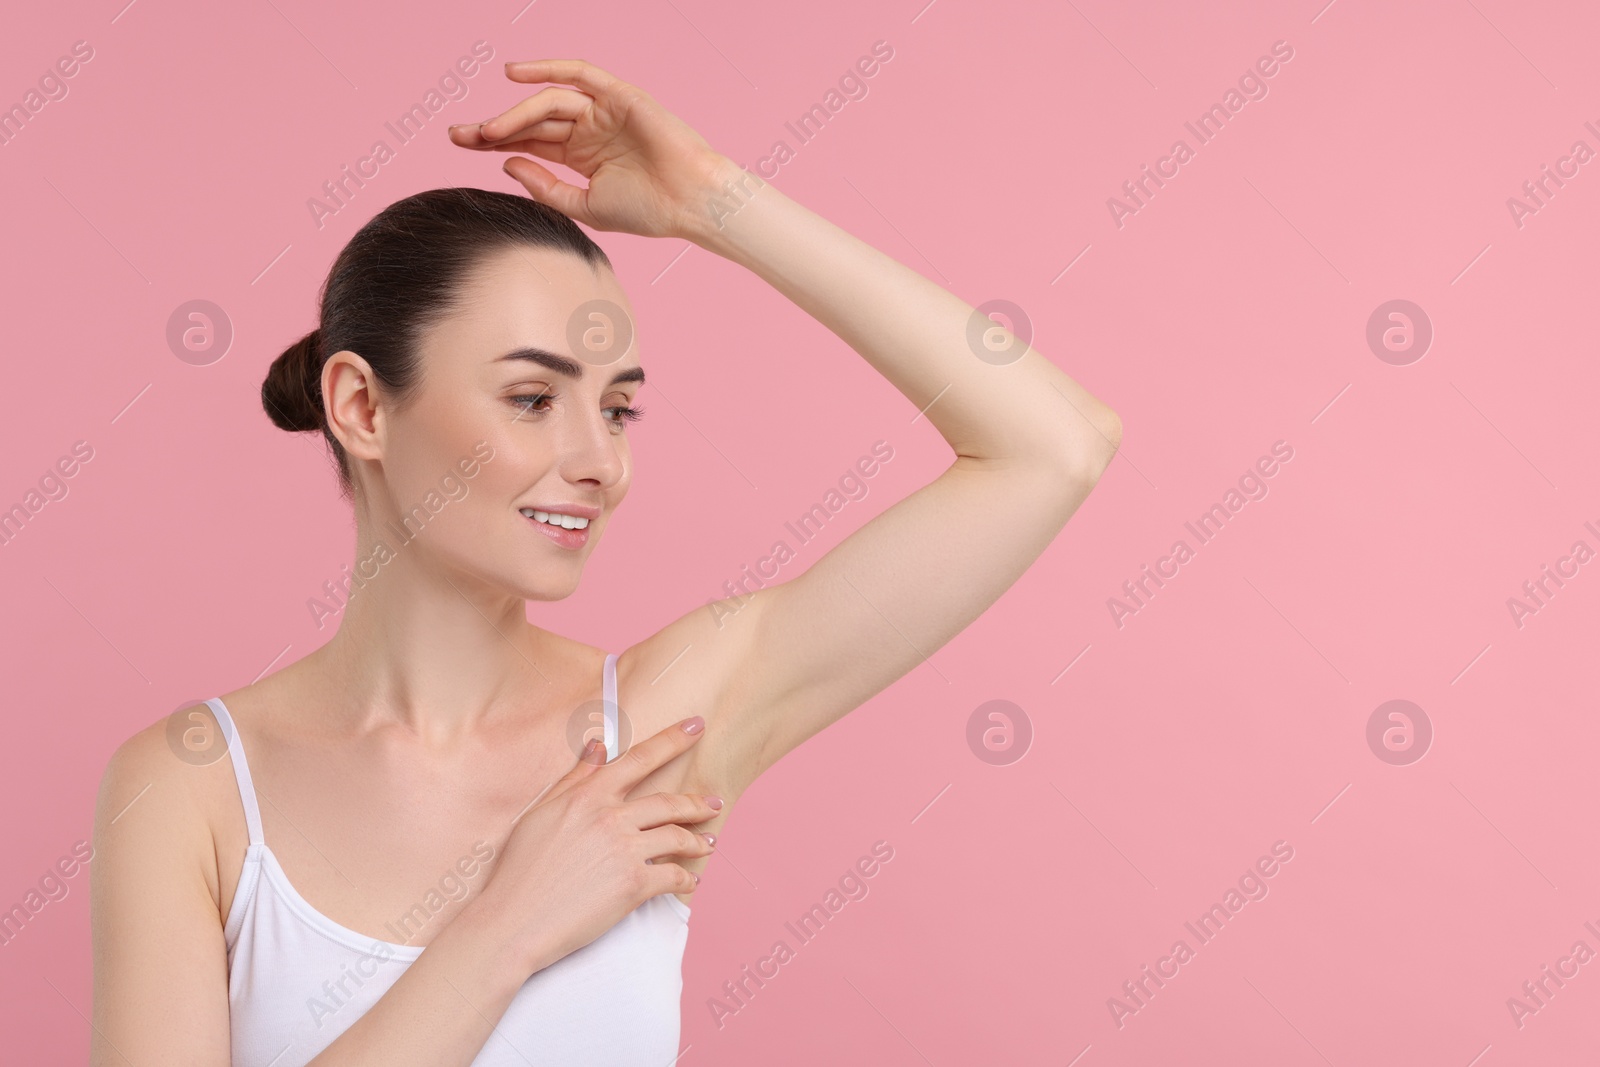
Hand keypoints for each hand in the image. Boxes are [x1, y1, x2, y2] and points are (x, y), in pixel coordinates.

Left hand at [448, 58, 735, 240]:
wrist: (689, 203)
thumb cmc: (647, 211)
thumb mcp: (584, 206)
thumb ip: (545, 187)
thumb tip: (507, 163)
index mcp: (582, 158)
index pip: (529, 144)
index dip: (495, 142)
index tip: (460, 142)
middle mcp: (589, 131)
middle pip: (531, 122)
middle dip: (493, 127)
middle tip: (457, 134)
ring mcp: (603, 112)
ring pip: (548, 104)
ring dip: (514, 114)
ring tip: (486, 132)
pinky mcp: (618, 96)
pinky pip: (578, 74)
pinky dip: (547, 68)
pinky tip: (514, 74)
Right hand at [470, 714, 721, 974]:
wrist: (513, 921)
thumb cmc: (519, 870)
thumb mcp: (540, 814)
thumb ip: (574, 779)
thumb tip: (597, 746)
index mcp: (587, 796)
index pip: (638, 759)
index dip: (672, 740)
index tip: (697, 727)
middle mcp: (609, 817)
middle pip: (668, 802)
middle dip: (698, 803)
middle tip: (715, 804)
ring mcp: (624, 850)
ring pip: (677, 837)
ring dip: (699, 841)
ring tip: (709, 844)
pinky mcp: (634, 885)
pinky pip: (674, 875)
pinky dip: (688, 878)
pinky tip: (691, 881)